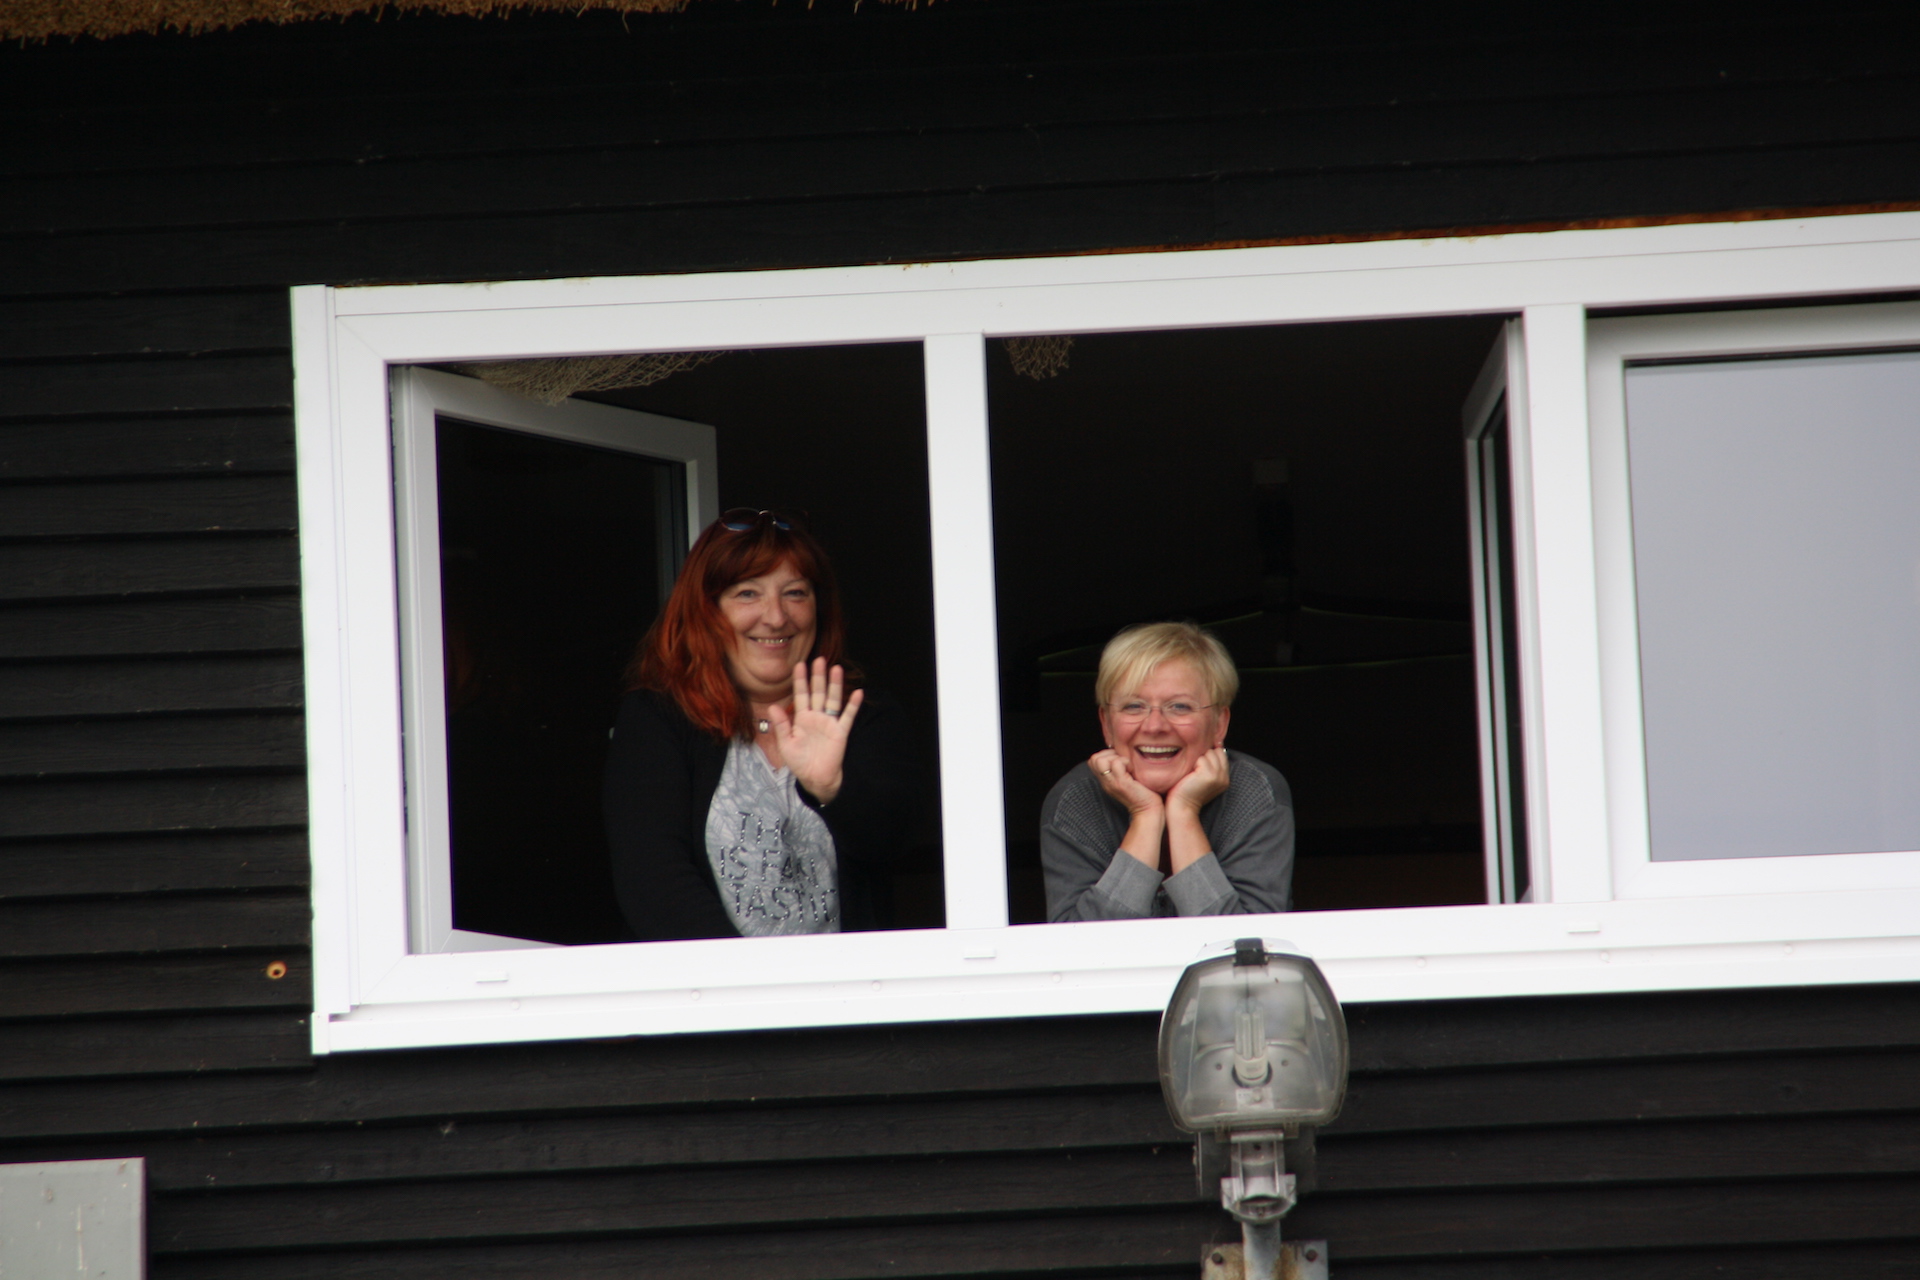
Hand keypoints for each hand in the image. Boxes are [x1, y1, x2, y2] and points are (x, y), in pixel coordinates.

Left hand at [767, 658, 863, 804]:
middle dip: (818, 677)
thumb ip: (781, 725)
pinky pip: (848, 716)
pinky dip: (853, 705)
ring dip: (835, 685)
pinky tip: (858, 693)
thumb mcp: (786, 744)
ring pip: (832, 699)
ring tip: (836, 669)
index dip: (800, 680)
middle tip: (819, 660)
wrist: (815, 778)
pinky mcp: (840, 732)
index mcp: (801, 718)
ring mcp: (829, 723)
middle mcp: (816, 717)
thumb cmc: (799, 762)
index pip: (801, 695)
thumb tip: (773, 706)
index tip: (799, 664)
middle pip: (818, 692)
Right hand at [1091, 748, 1167, 872]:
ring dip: (1116, 758)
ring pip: (1101, 760)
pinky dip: (1126, 762)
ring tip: (1128, 766)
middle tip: (1124, 763)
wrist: (1148, 810)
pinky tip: (1133, 770)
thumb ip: (1120, 767)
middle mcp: (1105, 781)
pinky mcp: (1121, 783)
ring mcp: (1111, 783)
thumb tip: (1121, 752)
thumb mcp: (1126, 778)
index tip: (1121, 762)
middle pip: (1094, 759)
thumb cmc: (1142, 793)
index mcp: (1106, 780)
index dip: (1106, 755)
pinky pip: (1116, 763)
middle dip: (1109, 754)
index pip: (1093, 760)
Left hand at [1167, 746, 1229, 815]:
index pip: (1221, 753)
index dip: (1209, 754)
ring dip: (1198, 758)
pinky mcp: (1209, 775)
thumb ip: (1210, 765)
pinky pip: (1201, 758)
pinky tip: (1190, 775)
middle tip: (1195, 770)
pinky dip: (1193, 763)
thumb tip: (1211, 744)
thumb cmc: (1188, 791)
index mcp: (1225, 778)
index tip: (1198, 764)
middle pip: (1216, 751)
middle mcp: (1224, 777)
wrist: (1182, 807)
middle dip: (1204, 755)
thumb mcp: (1203, 778)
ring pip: (1209, 753)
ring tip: (1192, 773)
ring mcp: (1218, 775)